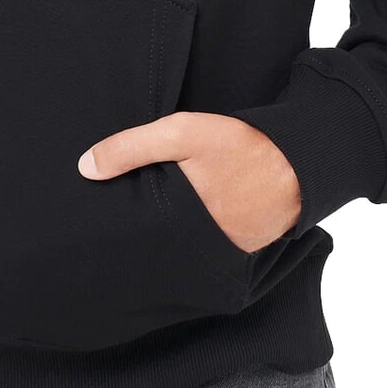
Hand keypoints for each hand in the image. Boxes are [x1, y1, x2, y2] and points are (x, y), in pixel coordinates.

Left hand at [77, 111, 301, 253]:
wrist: (301, 160)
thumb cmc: (240, 145)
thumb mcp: (182, 134)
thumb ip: (132, 148)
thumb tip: (85, 167)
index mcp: (180, 223)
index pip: (135, 237)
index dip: (116, 233)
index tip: (95, 227)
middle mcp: (200, 247)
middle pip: (155, 247)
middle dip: (137, 239)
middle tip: (113, 231)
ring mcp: (222, 252)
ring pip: (180, 248)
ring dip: (166, 238)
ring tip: (146, 226)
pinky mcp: (240, 249)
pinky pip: (206, 247)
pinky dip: (193, 237)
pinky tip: (185, 221)